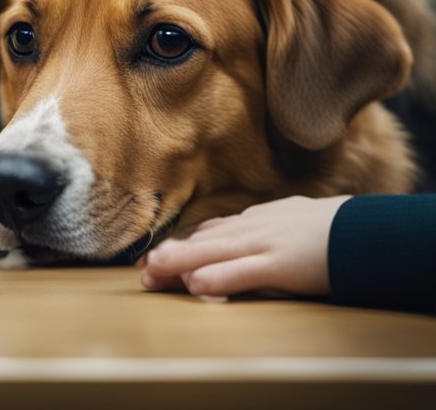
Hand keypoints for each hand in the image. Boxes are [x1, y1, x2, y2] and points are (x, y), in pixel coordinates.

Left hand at [141, 195, 350, 299]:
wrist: (364, 230)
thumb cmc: (325, 230)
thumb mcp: (283, 224)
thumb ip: (256, 231)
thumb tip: (234, 241)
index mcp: (252, 220)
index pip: (207, 233)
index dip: (178, 245)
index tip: (151, 257)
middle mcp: (251, 229)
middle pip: (202, 241)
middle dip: (169, 256)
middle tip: (140, 269)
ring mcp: (264, 245)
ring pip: (214, 252)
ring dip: (180, 262)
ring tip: (152, 271)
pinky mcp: (281, 264)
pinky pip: (244, 272)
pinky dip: (218, 277)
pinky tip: (196, 285)